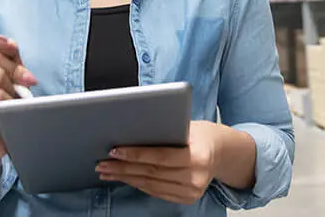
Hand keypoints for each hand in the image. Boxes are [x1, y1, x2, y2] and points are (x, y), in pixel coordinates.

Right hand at [0, 36, 36, 161]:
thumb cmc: (2, 104)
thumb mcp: (11, 76)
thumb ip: (10, 56)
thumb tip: (4, 40)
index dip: (16, 67)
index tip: (28, 79)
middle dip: (14, 88)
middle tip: (15, 99)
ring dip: (9, 106)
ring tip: (7, 112)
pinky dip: (1, 121)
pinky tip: (0, 124)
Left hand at [96, 120, 222, 203]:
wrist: (222, 153)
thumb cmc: (201, 134)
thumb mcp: (187, 126)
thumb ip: (164, 131)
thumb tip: (130, 132)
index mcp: (197, 156)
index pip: (160, 157)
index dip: (135, 154)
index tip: (114, 150)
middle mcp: (195, 177)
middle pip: (151, 173)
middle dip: (123, 168)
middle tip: (102, 163)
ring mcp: (191, 191)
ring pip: (151, 185)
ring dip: (126, 178)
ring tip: (107, 172)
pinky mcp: (187, 198)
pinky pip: (157, 192)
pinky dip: (139, 184)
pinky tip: (125, 178)